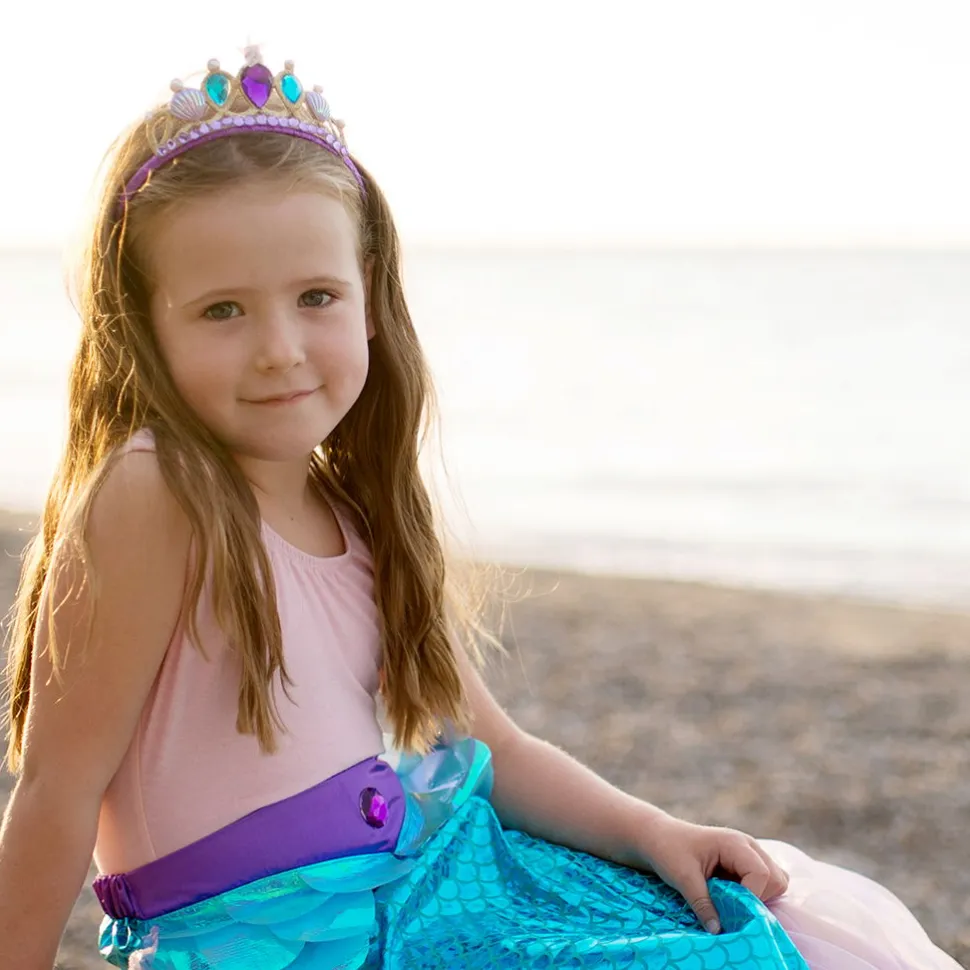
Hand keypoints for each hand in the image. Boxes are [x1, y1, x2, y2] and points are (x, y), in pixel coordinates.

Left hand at [635, 813, 789, 934]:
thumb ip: (702, 903)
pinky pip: (766, 884)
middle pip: (776, 879)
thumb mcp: (682, 877)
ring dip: (759, 896)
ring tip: (730, 899)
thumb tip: (718, 931)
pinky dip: (755, 894)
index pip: (762, 874)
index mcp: (734, 843)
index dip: (752, 896)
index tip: (731, 909)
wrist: (659, 837)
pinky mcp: (746, 865)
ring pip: (776, 881)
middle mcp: (748, 846)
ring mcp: (749, 854)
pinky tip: (732, 895)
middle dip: (759, 898)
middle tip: (731, 904)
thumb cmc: (668, 849)